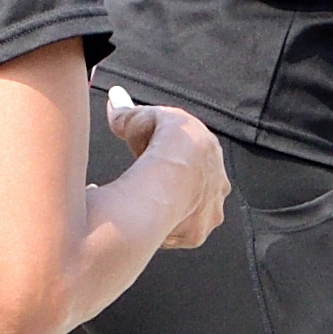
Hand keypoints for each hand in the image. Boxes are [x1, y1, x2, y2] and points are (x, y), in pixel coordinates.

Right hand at [107, 87, 229, 250]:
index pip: (194, 162)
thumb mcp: (140, 119)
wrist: (174, 169)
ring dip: (173, 212)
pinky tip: (143, 228)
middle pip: (197, 190)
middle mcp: (218, 185)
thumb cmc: (163, 142)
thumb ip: (126, 112)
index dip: (174, 162)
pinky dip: (161, 232)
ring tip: (148, 212)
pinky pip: (178, 235)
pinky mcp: (196, 234)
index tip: (156, 162)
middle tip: (152, 188)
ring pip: (191, 214)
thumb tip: (114, 98)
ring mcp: (210, 212)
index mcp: (210, 155)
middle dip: (178, 190)